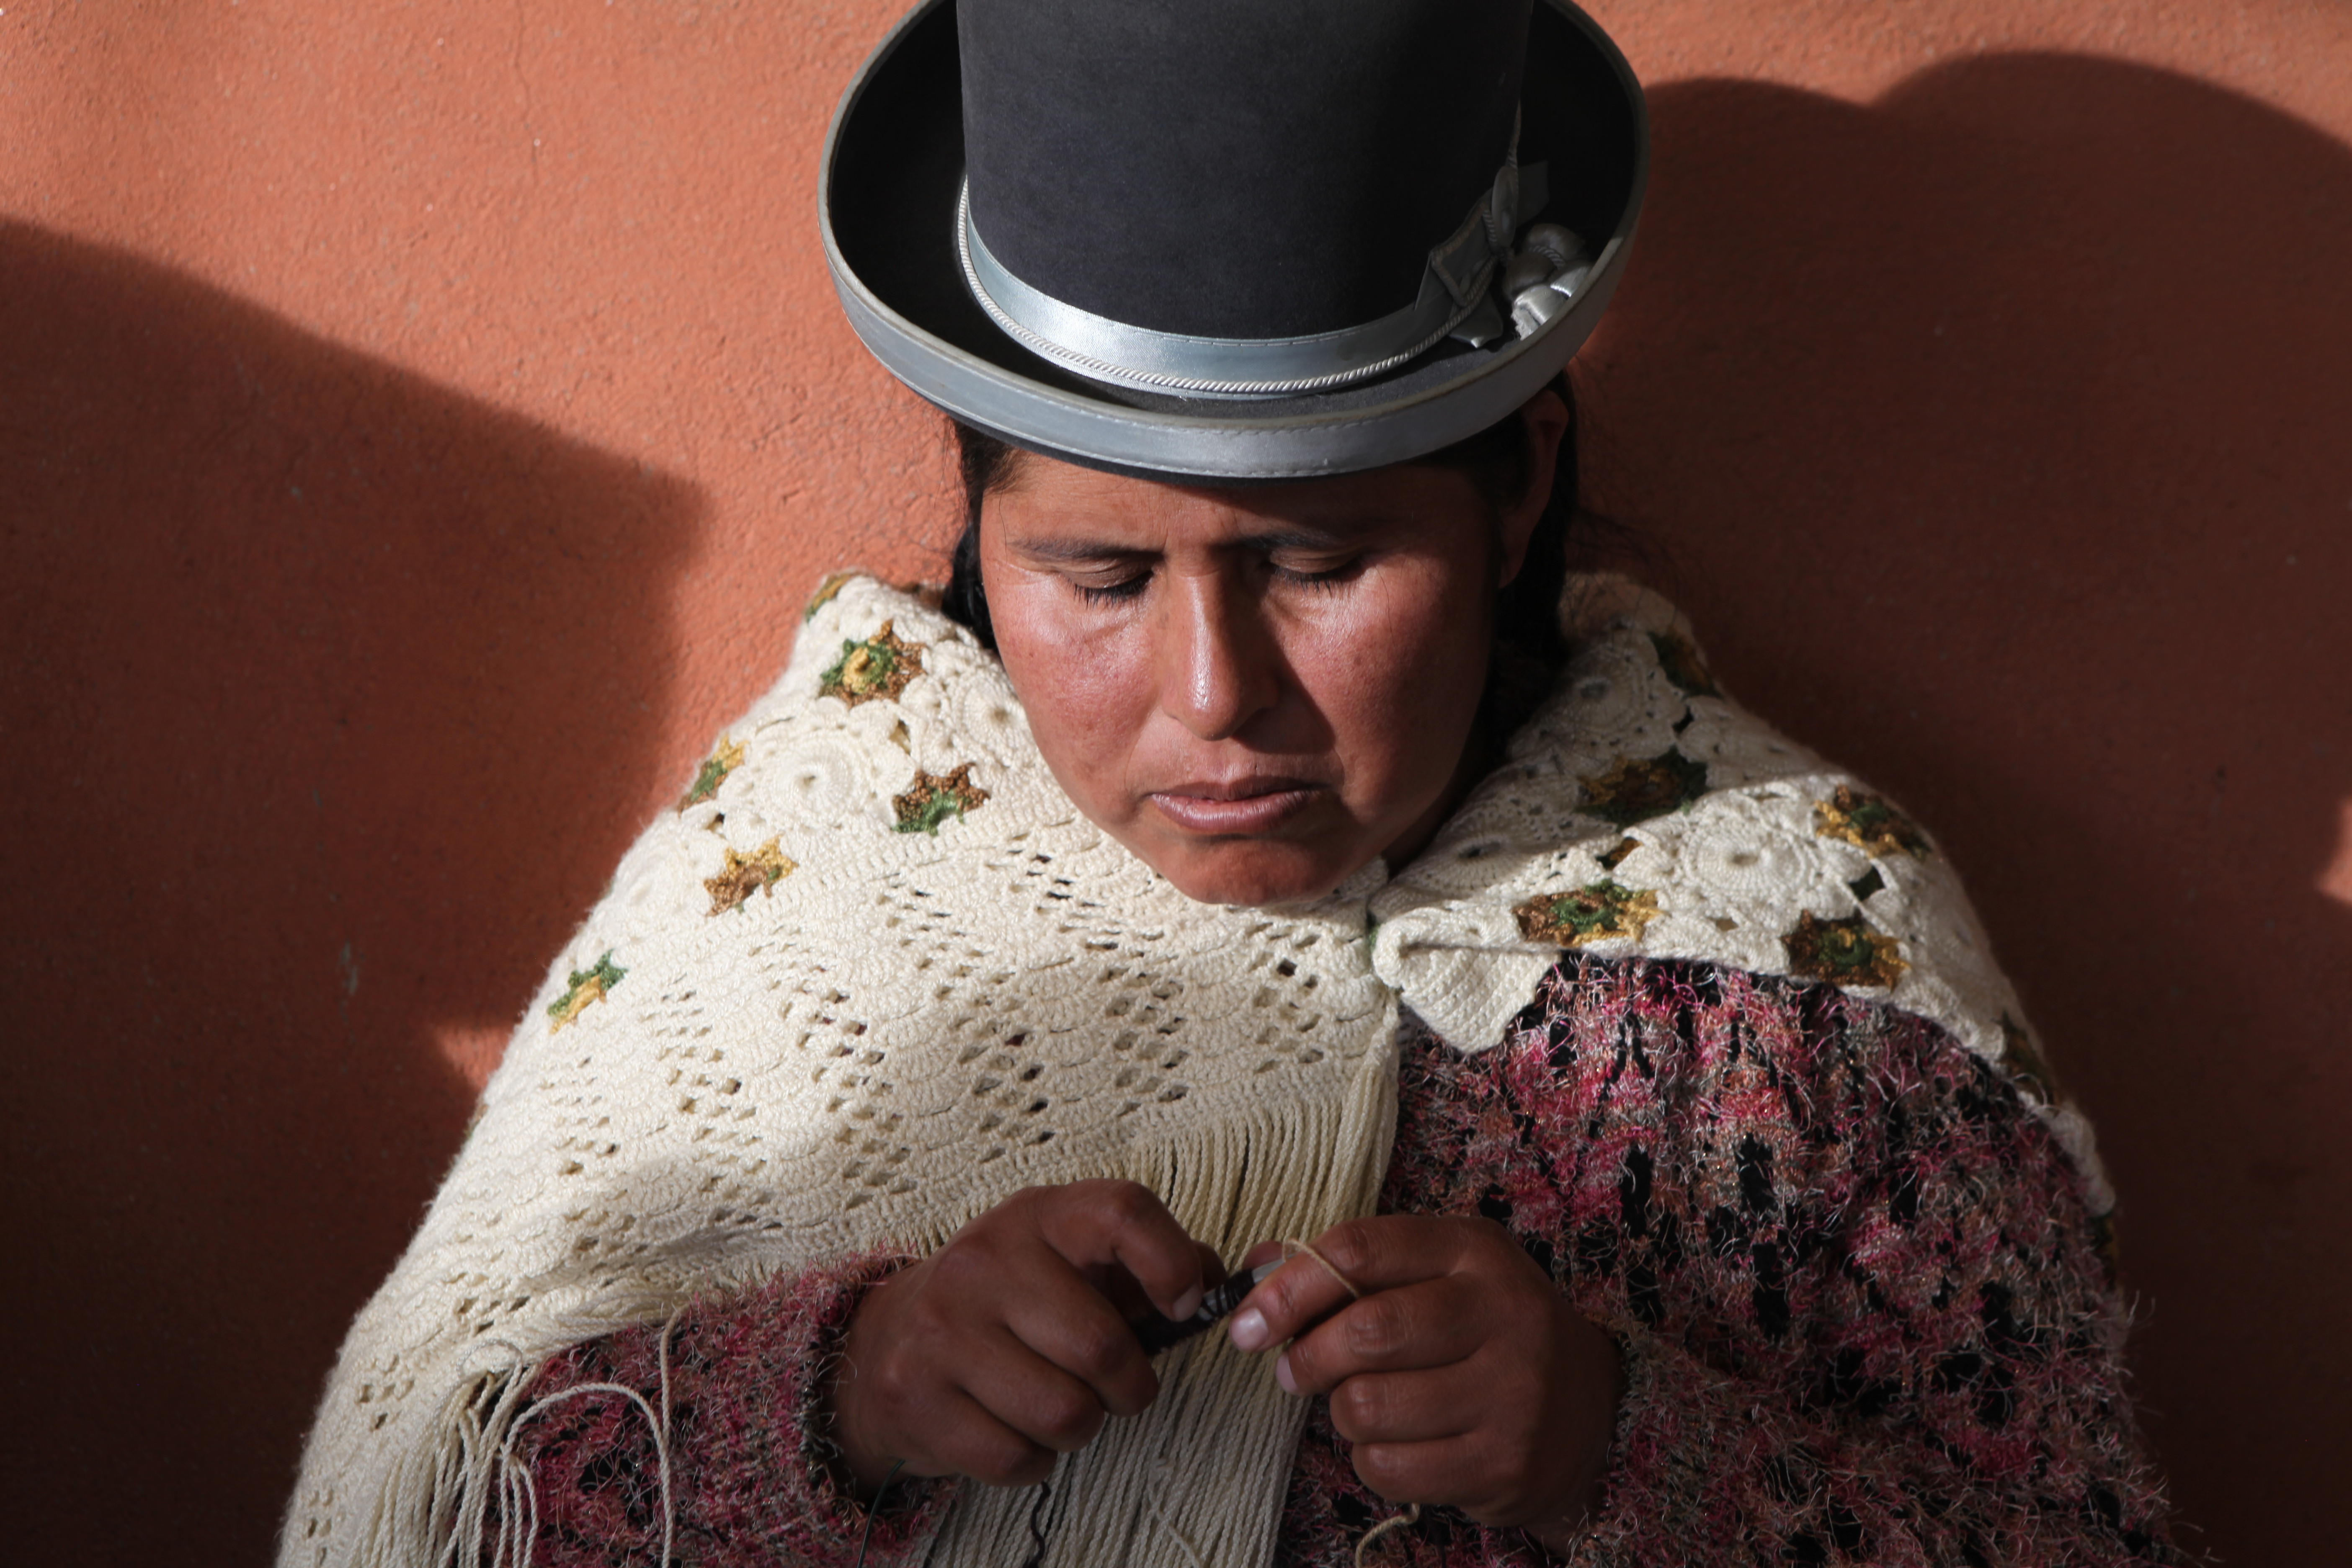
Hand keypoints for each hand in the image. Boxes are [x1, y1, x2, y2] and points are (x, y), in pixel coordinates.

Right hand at [826, 1180, 1217, 1491]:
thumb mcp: (1071, 1259)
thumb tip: (1225, 1279)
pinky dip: (1033, 1460)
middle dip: (1130, 1386)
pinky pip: (1017, 1458)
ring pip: (1065, 1412)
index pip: (1122, 1211)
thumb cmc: (1008, 1301)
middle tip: (1116, 1386)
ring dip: (1081, 1427)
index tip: (1182, 1302)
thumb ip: (1149, 1264)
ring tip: (1059, 1405)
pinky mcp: (918, 1398)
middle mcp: (985, 1262)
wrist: (887, 1338)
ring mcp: (943, 1331)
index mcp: (1038, 1217)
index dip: (1171, 1262)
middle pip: (1102, 1345)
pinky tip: (1014, 1428)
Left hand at [1225, 1216, 1621, 1552]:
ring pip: (1369, 1407)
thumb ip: (1347, 1267)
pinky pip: (1390, 1468)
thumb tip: (1252, 1272)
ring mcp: (1513, 1392)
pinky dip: (1371, 1460)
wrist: (1589, 1407)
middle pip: (1365, 1331)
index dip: (1289, 1287)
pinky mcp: (1505, 1463)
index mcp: (1475, 1250)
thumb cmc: (1484, 1330)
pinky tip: (1398, 1444)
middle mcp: (1504, 1312)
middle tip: (1294, 1369)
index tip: (1248, 1321)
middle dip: (1307, 1357)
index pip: (1360, 1250)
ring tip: (1364, 1404)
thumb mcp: (1432, 1274)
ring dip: (1343, 1412)